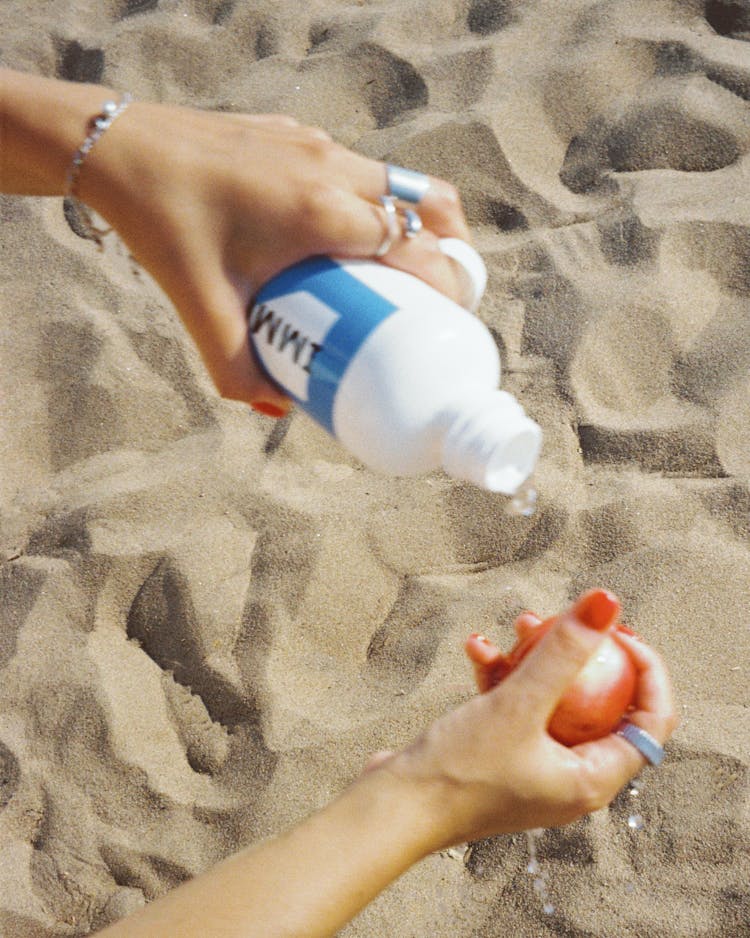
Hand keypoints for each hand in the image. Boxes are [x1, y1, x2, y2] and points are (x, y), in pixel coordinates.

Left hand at [81, 103, 470, 410]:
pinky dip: (374, 201)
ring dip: (417, 221)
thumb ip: (239, 372)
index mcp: (322, 214)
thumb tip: (280, 409)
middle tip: (441, 296)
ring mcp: (317, 145)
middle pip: (431, 203)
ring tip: (406, 267)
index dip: (451, 284)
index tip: (453, 319)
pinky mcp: (297, 134)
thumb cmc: (164, 228)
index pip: (419, 247)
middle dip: (451, 251)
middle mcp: (332, 170)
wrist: (118, 150)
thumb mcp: (204, 311)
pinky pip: (359, 167)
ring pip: (400, 179)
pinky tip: (342, 236)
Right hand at [377, 590, 676, 848]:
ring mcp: (533, 765)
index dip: (647, 671)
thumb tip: (607, 601)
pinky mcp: (498, 755)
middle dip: (584, 654)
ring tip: (518, 622)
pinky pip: (514, 705)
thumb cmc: (460, 771)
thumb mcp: (517, 704)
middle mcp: (569, 776)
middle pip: (602, 703)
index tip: (619, 631)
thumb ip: (563, 652)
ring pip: (553, 698)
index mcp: (592, 779)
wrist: (394, 810)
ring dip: (537, 657)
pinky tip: (477, 648)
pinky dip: (501, 674)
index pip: (650, 721)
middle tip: (568, 620)